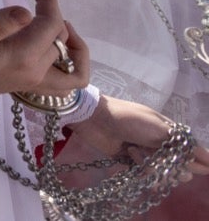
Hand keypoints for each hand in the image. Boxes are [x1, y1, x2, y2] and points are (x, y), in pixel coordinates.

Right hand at [0, 0, 86, 108]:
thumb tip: (26, 12)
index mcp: (22, 57)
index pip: (52, 23)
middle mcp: (33, 73)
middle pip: (60, 39)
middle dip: (52, 11)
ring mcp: (30, 82)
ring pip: (70, 65)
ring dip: (71, 43)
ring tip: (53, 24)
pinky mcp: (23, 85)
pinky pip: (62, 81)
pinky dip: (68, 66)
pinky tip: (50, 50)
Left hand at [66, 95, 208, 177]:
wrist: (95, 119)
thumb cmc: (128, 119)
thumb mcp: (158, 126)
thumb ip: (182, 143)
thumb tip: (207, 157)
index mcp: (168, 131)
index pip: (190, 149)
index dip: (198, 161)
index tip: (203, 169)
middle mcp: (160, 143)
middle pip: (178, 165)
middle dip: (171, 166)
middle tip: (159, 158)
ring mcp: (146, 153)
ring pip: (162, 172)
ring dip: (152, 166)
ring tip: (137, 152)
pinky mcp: (132, 161)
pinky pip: (146, 174)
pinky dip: (140, 168)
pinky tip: (129, 155)